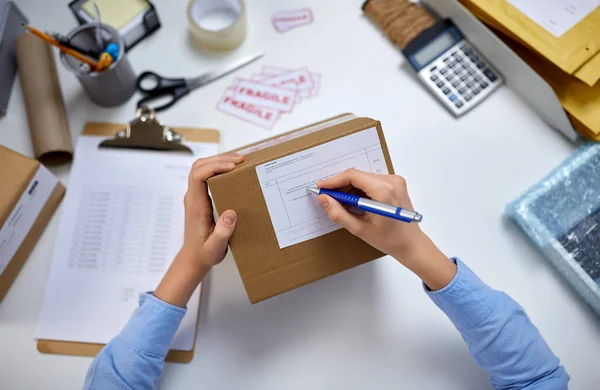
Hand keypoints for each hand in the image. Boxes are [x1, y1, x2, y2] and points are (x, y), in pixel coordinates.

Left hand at [154, 153, 243, 306]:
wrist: (193, 258)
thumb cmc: (205, 253)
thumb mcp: (215, 248)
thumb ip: (223, 232)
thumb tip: (231, 213)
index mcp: (196, 206)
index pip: (198, 176)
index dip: (214, 167)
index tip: (232, 167)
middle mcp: (193, 198)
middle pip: (199, 167)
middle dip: (219, 159)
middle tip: (241, 159)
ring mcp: (195, 196)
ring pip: (201, 168)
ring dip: (218, 161)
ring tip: (239, 161)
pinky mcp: (200, 197)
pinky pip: (205, 175)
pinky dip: (218, 168)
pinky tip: (232, 170)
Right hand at [317, 169, 455, 289]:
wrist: (411, 244)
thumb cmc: (389, 239)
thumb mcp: (359, 229)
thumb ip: (339, 213)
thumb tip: (323, 199)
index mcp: (384, 191)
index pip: (353, 176)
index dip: (333, 181)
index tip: (320, 187)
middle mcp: (391, 181)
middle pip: (358, 175)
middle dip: (340, 185)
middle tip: (327, 197)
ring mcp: (395, 181)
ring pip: (363, 177)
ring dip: (349, 188)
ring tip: (340, 203)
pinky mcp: (395, 183)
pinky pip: (371, 181)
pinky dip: (359, 189)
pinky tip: (354, 202)